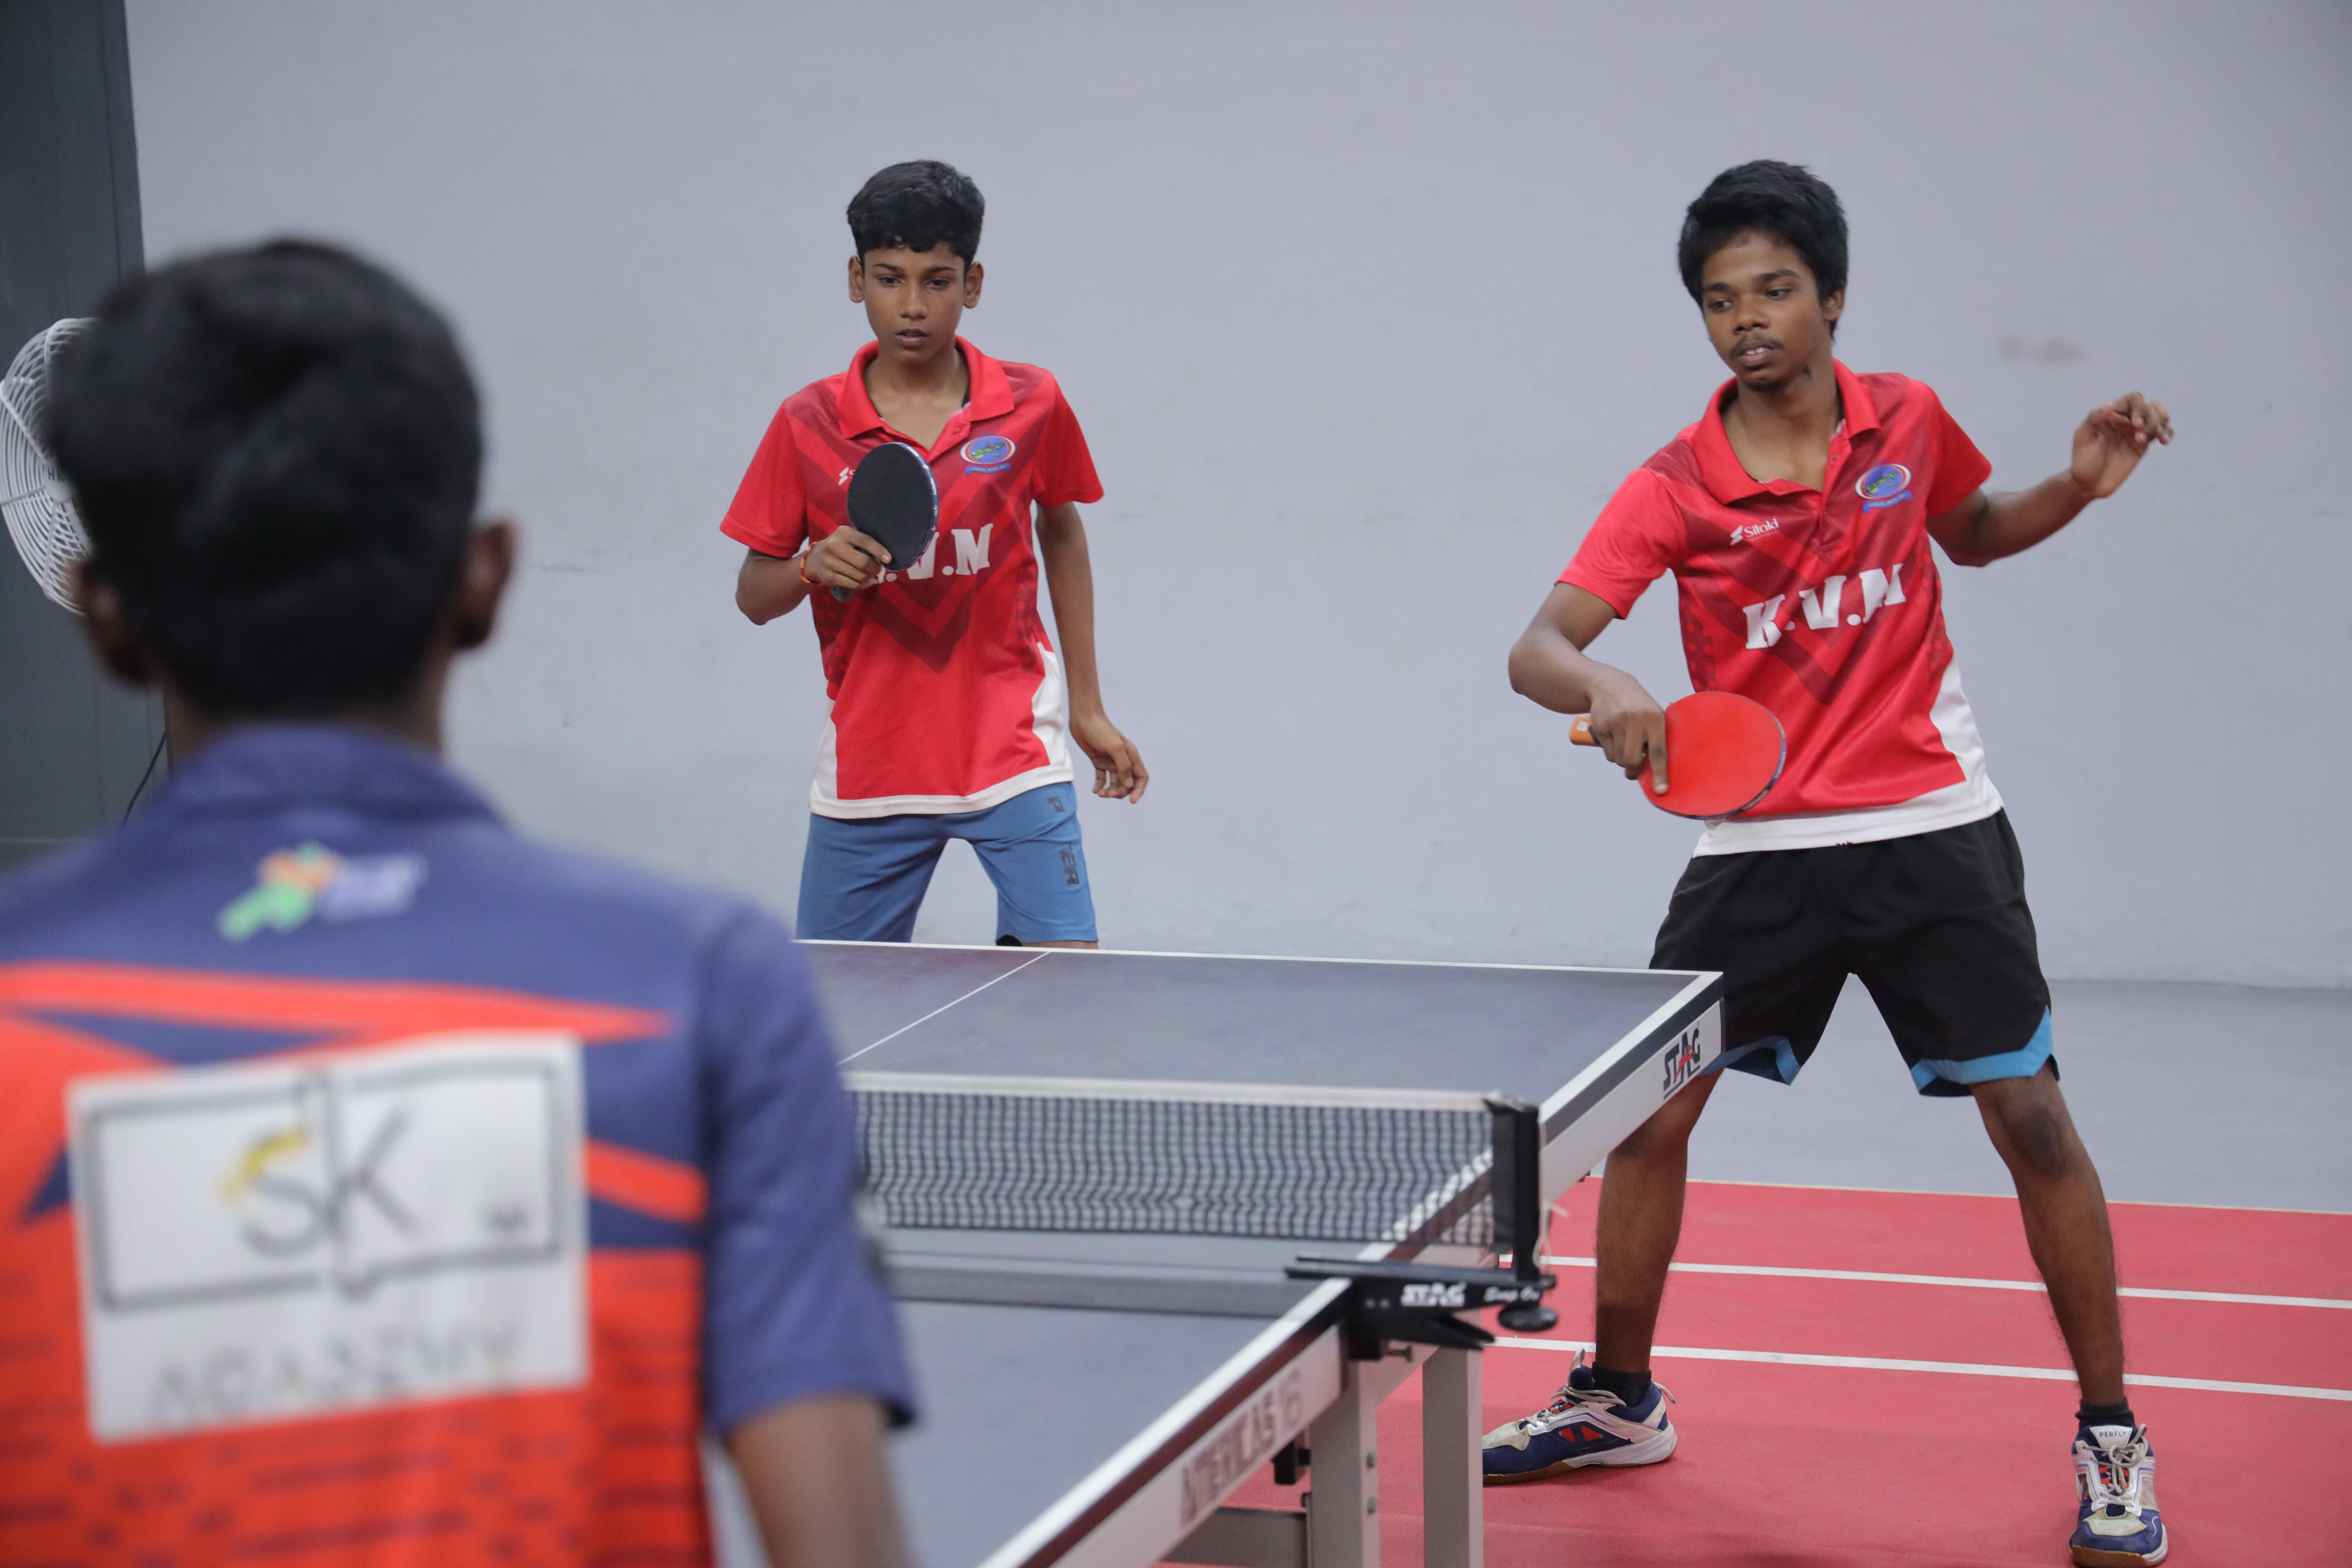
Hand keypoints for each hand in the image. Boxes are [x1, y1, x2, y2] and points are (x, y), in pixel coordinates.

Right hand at [804, 526, 889, 592]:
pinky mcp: (828, 577)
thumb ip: (864, 543)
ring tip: (869, 575)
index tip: (889, 559)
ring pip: (859, 575)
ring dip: (869, 577)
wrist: (815, 558)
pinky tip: (863, 581)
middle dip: (875, 568)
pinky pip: (853, 584)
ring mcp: (829, 562)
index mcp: (842, 533)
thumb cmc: (839, 546)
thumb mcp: (849, 538)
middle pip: (863, 562)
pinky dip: (862, 584)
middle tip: (877, 569)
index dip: (879, 551)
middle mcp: (834, 546)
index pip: (865, 541)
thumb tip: (885, 558)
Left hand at [1071, 708, 1147, 801]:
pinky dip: (1100, 786)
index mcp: (1132, 756)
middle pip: (1127, 783)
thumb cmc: (1101, 730)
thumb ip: (1123, 766)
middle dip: (1121, 792)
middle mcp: (1123, 760)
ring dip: (1109, 791)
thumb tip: (1129, 785)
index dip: (1138, 790)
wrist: (1083, 719)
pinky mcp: (1098, 761)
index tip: (1132, 801)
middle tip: (1109, 795)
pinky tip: (1095, 790)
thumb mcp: (1115, 748)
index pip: (1141, 777)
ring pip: (1115, 782)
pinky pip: (1102, 778)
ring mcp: (1111, 761)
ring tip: (1100, 794)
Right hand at [1586, 671, 1669, 793]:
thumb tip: (1656, 772)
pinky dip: (1611, 752)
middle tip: (1633, 770)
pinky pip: (1607, 753)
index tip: (1660, 790)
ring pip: (1618, 759)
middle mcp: (1636, 720)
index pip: (1658, 751)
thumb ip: (1657, 739)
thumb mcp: (1653, 714)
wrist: (1610, 686)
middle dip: (1633, 769)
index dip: (1659, 773)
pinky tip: (1614, 738)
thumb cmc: (1638, 706)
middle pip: (1632, 760)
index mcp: (1655, 718)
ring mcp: (1617, 723)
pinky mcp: (1601, 726)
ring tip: (1624, 745)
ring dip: (1621, 759)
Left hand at [2069, 392, 2172, 500]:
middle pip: (2150, 406)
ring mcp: (2135, 432)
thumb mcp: (2083, 438)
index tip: (2134, 424)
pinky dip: (2167, 432)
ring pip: (2159, 417)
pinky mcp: (2142, 445)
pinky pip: (2161, 432)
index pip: (2133, 400)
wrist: (2089, 484)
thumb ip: (2094, 419)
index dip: (2138, 408)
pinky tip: (2164, 440)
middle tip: (2138, 436)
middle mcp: (2125, 420)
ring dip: (2160, 425)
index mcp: (2111, 414)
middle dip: (2150, 418)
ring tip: (2155, 440)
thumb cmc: (2082, 461)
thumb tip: (2109, 404)